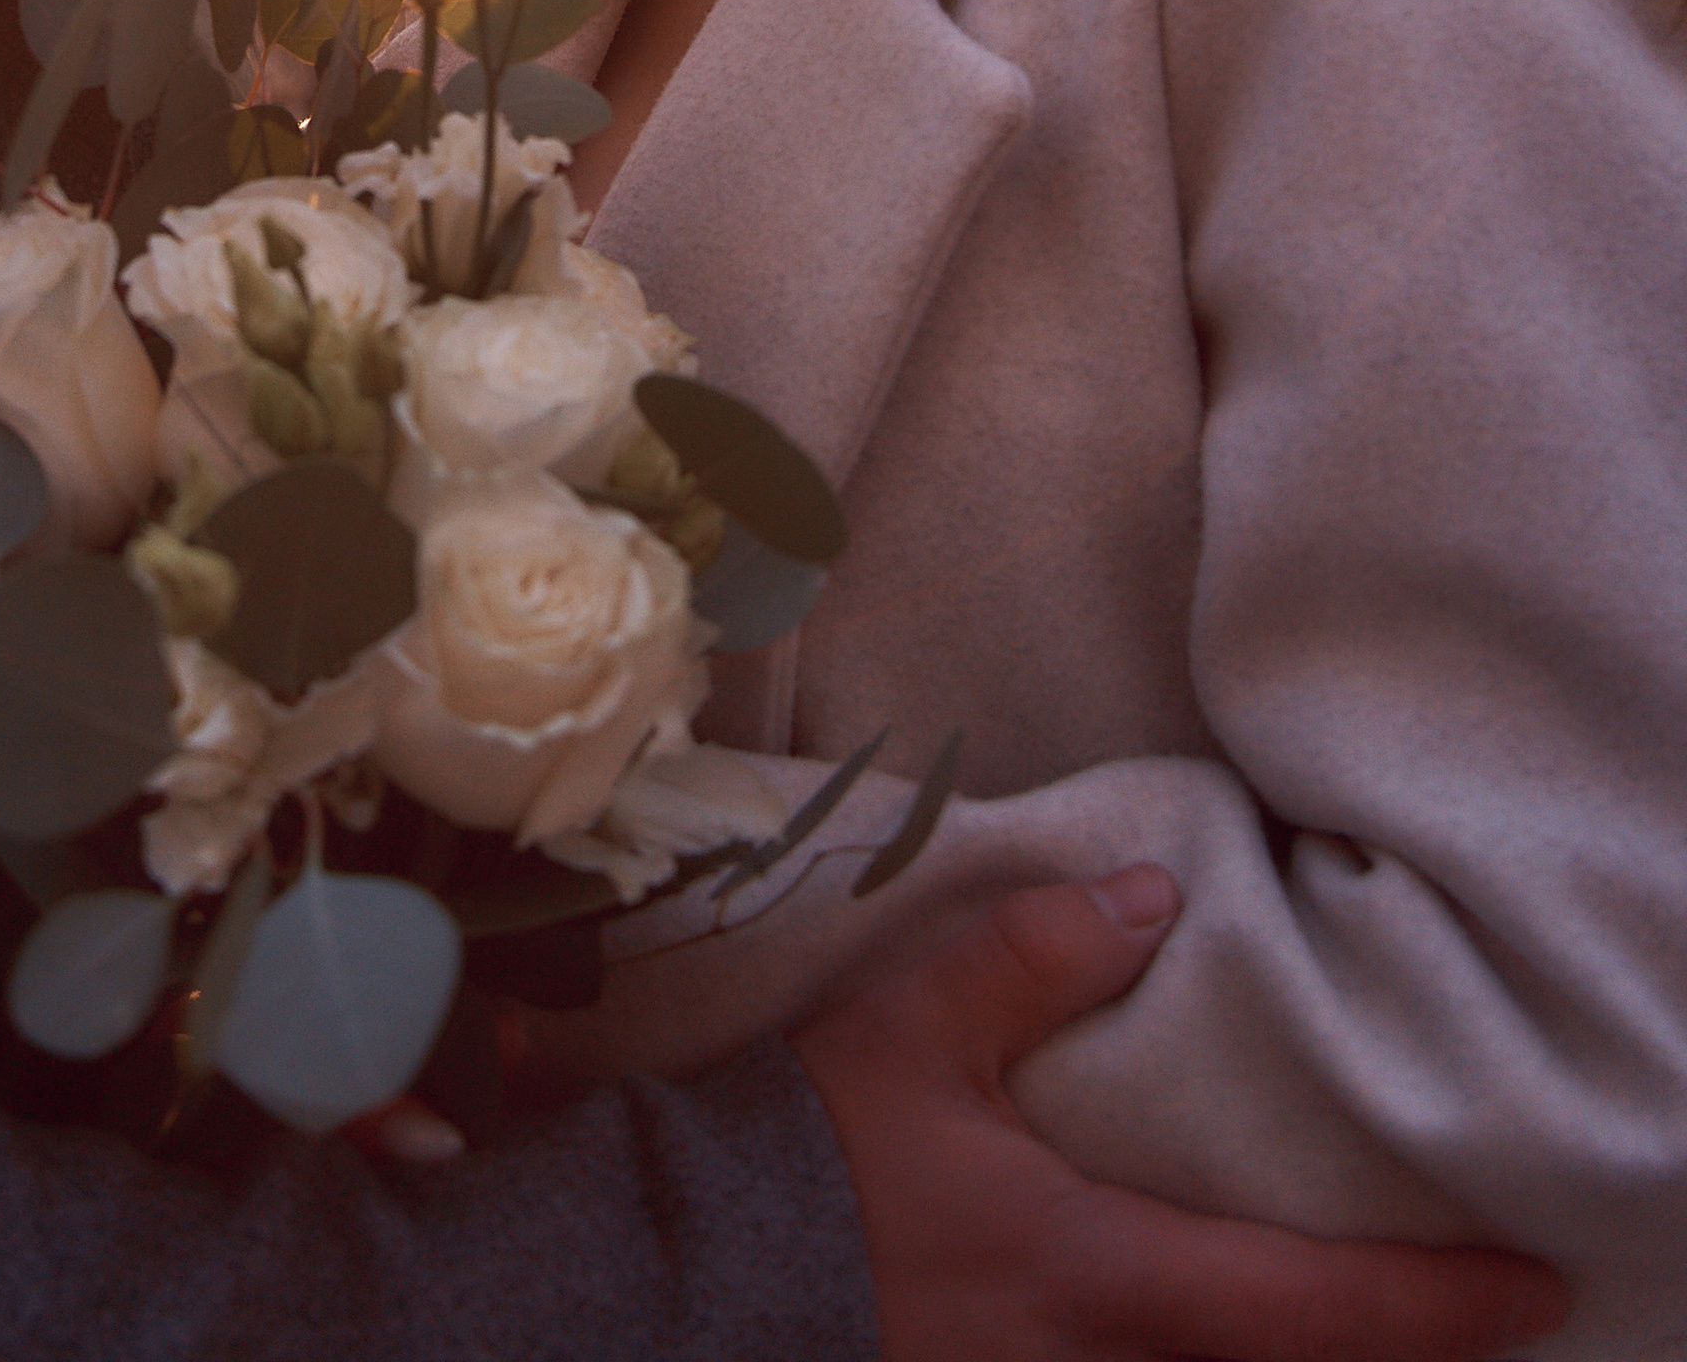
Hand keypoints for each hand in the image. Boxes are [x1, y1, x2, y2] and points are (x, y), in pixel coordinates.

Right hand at [797, 865, 1568, 1361]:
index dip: (1431, 1306)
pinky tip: (1199, 1326)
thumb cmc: (805, 1163)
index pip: (1306, 1311)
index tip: (1532, 1289)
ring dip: (1280, 1357)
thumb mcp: (911, 1034)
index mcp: (1101, 1282)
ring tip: (1342, 1312)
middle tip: (1468, 1307)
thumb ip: (1033, 959)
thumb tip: (1154, 897)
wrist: (682, 1285)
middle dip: (1380, 1353)